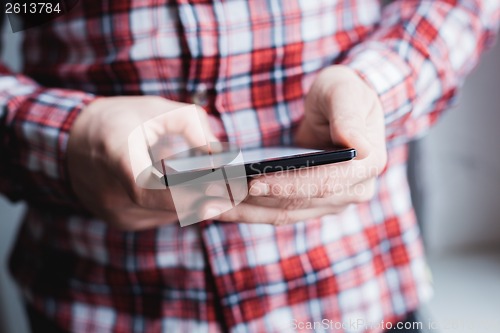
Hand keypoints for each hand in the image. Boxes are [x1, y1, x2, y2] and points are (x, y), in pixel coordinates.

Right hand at [67, 96, 218, 230]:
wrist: (70, 143)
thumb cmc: (117, 119)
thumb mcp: (155, 109)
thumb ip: (193, 125)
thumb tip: (223, 154)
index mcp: (113, 154)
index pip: (146, 188)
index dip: (184, 196)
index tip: (221, 196)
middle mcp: (109, 193)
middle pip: (169, 206)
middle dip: (211, 199)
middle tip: (247, 192)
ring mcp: (114, 213)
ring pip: (170, 214)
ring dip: (201, 202)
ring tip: (230, 188)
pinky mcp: (122, 222)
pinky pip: (162, 216)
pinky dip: (185, 205)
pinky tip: (203, 192)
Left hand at [201, 65, 386, 224]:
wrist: (339, 108)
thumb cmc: (342, 92)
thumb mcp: (344, 91)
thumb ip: (349, 115)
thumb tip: (360, 146)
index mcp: (367, 165)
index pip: (324, 183)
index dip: (288, 185)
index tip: (253, 182)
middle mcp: (353, 191)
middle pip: (298, 203)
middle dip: (255, 200)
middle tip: (215, 193)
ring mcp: (332, 201)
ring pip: (284, 214)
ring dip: (245, 211)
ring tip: (207, 204)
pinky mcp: (311, 204)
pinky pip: (278, 212)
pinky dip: (248, 211)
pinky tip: (219, 206)